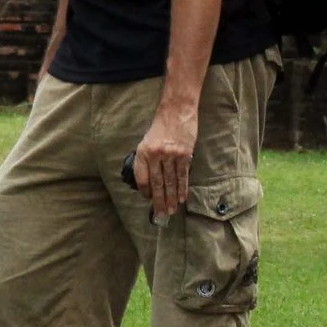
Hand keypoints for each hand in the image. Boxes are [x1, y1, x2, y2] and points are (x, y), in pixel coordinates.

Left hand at [130, 101, 197, 218]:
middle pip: (157, 183)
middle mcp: (156, 155)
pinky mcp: (184, 154)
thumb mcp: (147, 142)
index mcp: (143, 152)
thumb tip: (150, 182)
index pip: (142, 178)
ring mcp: (171, 155)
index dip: (145, 191)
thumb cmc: (160, 128)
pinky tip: (181, 198)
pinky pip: (183, 175)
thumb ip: (147, 161)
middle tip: (161, 214)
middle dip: (159, 201)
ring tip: (171, 210)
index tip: (149, 200)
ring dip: (171, 198)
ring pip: (170, 182)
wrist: (176, 112)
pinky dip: (182, 188)